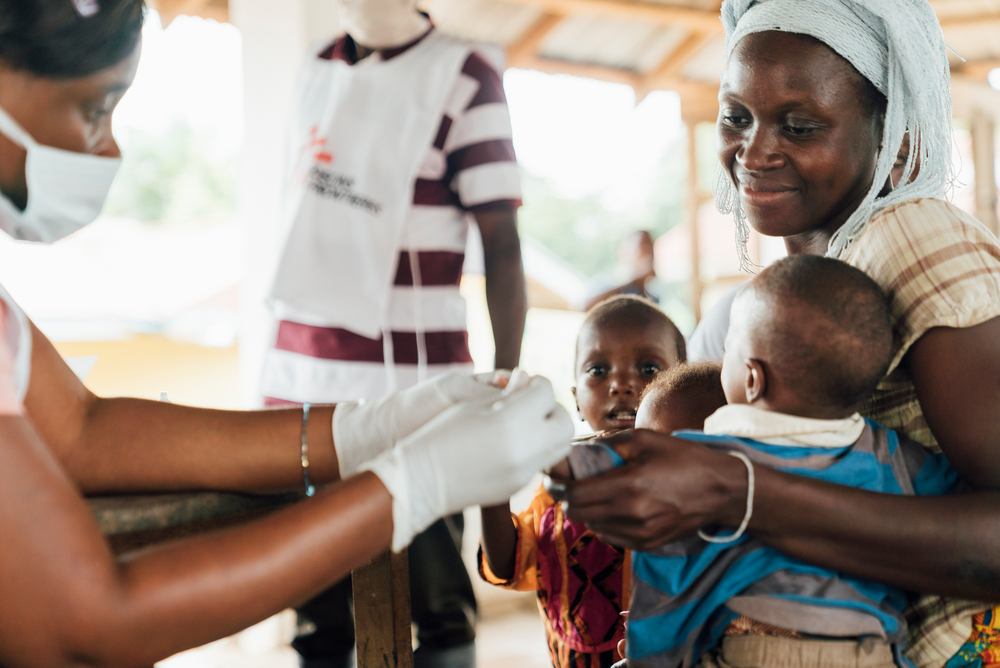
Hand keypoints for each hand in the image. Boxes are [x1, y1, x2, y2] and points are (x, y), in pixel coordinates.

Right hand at [362, 376, 573, 550]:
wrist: (421, 479)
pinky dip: (539, 446)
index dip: (539, 383)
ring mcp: (524, 471)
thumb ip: (508, 393)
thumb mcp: (473, 405)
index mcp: (510, 421)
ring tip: (529, 421)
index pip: (545, 393)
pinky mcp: (519, 485)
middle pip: (564, 422)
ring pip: (560, 445)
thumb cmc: (441, 433)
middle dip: (554, 407)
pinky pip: (543, 460)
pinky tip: (516, 440)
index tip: (529, 382)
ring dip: (551, 428)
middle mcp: (524, 448)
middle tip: (535, 401)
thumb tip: (529, 378)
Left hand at [563, 429, 747, 550]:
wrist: (723, 491)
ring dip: (588, 509)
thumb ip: (607, 443)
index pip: (574, 495)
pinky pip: (612, 536)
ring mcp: (640, 534)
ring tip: (597, 491)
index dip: (556, 485)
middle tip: (571, 482)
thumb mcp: (645, 439)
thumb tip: (579, 448)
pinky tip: (617, 505)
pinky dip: (606, 521)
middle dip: (568, 497)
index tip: (551, 476)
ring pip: (593, 526)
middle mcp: (630, 515)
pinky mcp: (647, 544)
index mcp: (628, 486)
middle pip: (578, 513)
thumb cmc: (685, 459)